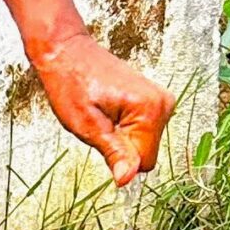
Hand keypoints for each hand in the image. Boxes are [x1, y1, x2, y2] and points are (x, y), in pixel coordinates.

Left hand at [26, 26, 174, 187]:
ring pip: (143, 142)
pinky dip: (123, 126)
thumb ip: (113, 153)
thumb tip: (126, 179)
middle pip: (146, 152)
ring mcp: (160, 99)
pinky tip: (108, 107)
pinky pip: (141, 130)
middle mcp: (163, 103)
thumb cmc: (71, 81)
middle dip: (121, 145)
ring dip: (120, 135)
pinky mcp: (152, 99)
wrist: (66, 50)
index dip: (119, 158)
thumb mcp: (86, 125)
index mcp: (150, 109)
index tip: (102, 136)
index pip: (144, 162)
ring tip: (102, 112)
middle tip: (99, 121)